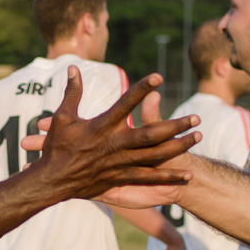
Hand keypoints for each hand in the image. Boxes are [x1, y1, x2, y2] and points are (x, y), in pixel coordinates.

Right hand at [24, 69, 199, 200]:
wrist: (51, 181)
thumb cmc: (56, 148)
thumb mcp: (62, 118)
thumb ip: (72, 93)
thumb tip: (75, 67)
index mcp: (101, 126)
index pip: (125, 103)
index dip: (141, 89)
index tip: (159, 77)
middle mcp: (114, 144)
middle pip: (150, 134)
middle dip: (175, 125)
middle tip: (196, 118)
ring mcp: (119, 163)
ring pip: (155, 155)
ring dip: (178, 147)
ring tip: (198, 137)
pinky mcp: (120, 178)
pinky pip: (149, 178)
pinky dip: (169, 177)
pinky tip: (187, 175)